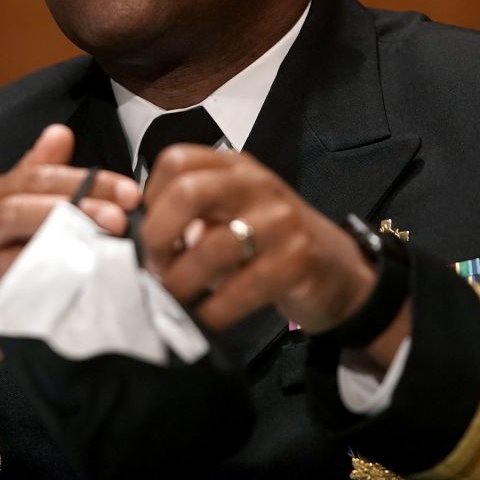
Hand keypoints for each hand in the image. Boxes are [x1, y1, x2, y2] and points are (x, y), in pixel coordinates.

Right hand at [0, 124, 139, 439]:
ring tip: (104, 243)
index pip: (39, 177)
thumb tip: (62, 133)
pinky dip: (47, 286)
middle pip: (25, 203)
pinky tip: (82, 283)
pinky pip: (14, 292)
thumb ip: (32, 174)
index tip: (130, 192)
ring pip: (13, 246)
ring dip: (63, 241)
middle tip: (121, 216)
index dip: (87, 181)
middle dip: (78, 206)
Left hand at [138, 146, 375, 334]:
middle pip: (188, 192)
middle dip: (157, 235)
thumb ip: (193, 217)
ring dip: (181, 280)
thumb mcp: (233, 215)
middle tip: (152, 266)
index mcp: (235, 167)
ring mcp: (280, 220)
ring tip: (172, 298)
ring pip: (210, 245)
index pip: (176, 160)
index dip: (151, 197)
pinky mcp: (297, 261)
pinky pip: (241, 287)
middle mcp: (256, 184)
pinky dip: (214, 309)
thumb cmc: (272, 243)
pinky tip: (205, 319)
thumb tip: (141, 241)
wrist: (338, 271)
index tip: (147, 231)